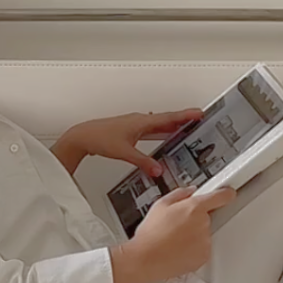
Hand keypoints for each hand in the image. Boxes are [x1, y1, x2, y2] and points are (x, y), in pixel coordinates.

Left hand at [52, 109, 202, 175]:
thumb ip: (143, 162)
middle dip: (183, 119)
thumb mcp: (124, 153)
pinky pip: (151, 128)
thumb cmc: (100, 138)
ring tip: (185, 127)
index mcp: (141, 122)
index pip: (169, 117)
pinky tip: (162, 135)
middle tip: (198, 118)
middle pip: (166, 119)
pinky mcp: (130, 130)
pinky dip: (161, 130)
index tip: (199, 113)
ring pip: (158, 123)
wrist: (83, 136)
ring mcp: (135, 124)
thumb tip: (158, 169)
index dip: (185, 115)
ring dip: (172, 125)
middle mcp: (140, 120)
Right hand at [110, 186, 236, 282]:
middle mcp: (203, 224)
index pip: (221, 196)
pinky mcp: (203, 256)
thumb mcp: (160, 204)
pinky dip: (193, 249)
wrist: (145, 259)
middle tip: (176, 224)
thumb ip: (179, 194)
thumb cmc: (150, 234)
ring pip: (203, 233)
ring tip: (173, 239)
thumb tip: (190, 191)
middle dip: (194, 219)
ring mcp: (205, 241)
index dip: (226, 193)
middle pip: (206, 217)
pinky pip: (202, 248)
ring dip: (193, 234)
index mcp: (194, 207)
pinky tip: (177, 248)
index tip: (228, 193)